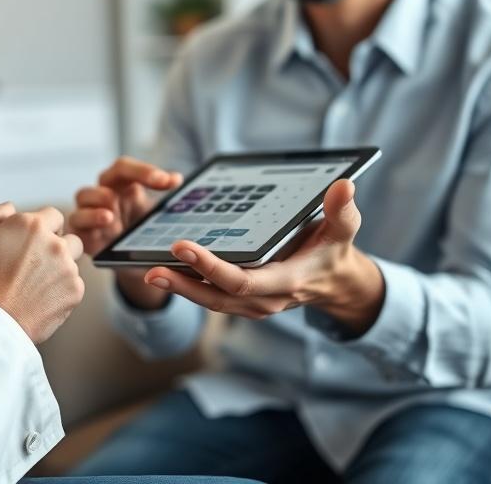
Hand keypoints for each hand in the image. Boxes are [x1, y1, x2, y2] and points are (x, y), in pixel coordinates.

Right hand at [0, 203, 84, 343]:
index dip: (42, 228)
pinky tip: (38, 301)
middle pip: (69, 238)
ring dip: (59, 270)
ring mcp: (67, 268)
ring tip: (32, 287)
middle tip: (32, 266)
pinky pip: (74, 286)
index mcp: (30, 225)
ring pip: (72, 263)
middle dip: (56, 248)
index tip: (31, 243)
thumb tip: (10, 207)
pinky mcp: (74, 293)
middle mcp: (54, 243)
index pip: (53, 215)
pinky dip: (60, 292)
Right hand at [67, 156, 181, 308]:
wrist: (130, 264)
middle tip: (135, 194)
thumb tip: (178, 180)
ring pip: (83, 195)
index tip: (170, 182)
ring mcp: (88, 211)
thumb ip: (167, 203)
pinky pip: (75, 224)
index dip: (144, 171)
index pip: (126, 168)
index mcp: (122, 184)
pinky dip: (87, 224)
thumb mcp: (156, 218)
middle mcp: (103, 193)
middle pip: (105, 176)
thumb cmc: (141, 233)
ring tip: (112, 217)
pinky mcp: (81, 233)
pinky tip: (103, 231)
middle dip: (127, 179)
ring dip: (98, 203)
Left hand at [142, 180, 385, 334]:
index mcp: (285, 281)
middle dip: (183, 284)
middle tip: (150, 268)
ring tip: (146, 270)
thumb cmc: (334, 249)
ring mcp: (251, 304)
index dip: (210, 267)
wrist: (334, 281)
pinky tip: (161, 267)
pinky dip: (186, 284)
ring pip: (208, 300)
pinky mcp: (240, 300)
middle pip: (215, 297)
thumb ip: (341, 211)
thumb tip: (344, 186)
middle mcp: (264, 299)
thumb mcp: (344, 230)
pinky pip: (209, 295)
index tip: (182, 246)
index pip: (241, 281)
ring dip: (178, 287)